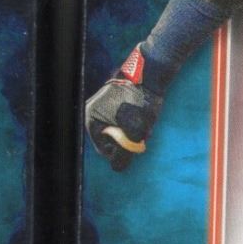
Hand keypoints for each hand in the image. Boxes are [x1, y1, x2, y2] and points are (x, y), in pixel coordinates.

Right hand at [85, 46, 163, 170]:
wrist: (150, 74)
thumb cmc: (140, 101)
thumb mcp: (135, 130)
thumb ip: (125, 151)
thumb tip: (117, 169)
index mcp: (92, 118)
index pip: (102, 149)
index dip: (121, 152)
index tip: (136, 145)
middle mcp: (94, 112)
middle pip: (110, 140)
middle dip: (128, 142)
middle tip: (143, 135)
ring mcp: (103, 107)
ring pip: (119, 132)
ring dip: (133, 134)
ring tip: (145, 126)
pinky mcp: (115, 103)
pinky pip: (122, 122)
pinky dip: (134, 125)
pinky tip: (144, 120)